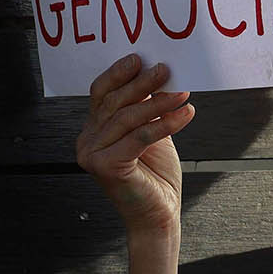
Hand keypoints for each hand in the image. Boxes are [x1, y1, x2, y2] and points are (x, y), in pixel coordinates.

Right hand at [76, 53, 195, 234]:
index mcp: (93, 130)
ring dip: (159, 102)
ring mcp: (92, 154)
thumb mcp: (151, 133)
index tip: (139, 58)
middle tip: (165, 69)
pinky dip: (165, 123)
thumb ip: (146, 108)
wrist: (158, 215)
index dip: (119, 74)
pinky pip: (140, 137)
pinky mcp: (107, 166)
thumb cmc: (155, 176)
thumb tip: (158, 75)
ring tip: (182, 93)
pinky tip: (185, 115)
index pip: (101, 93)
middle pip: (114, 102)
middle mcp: (87, 141)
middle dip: (142, 84)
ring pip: (128, 118)